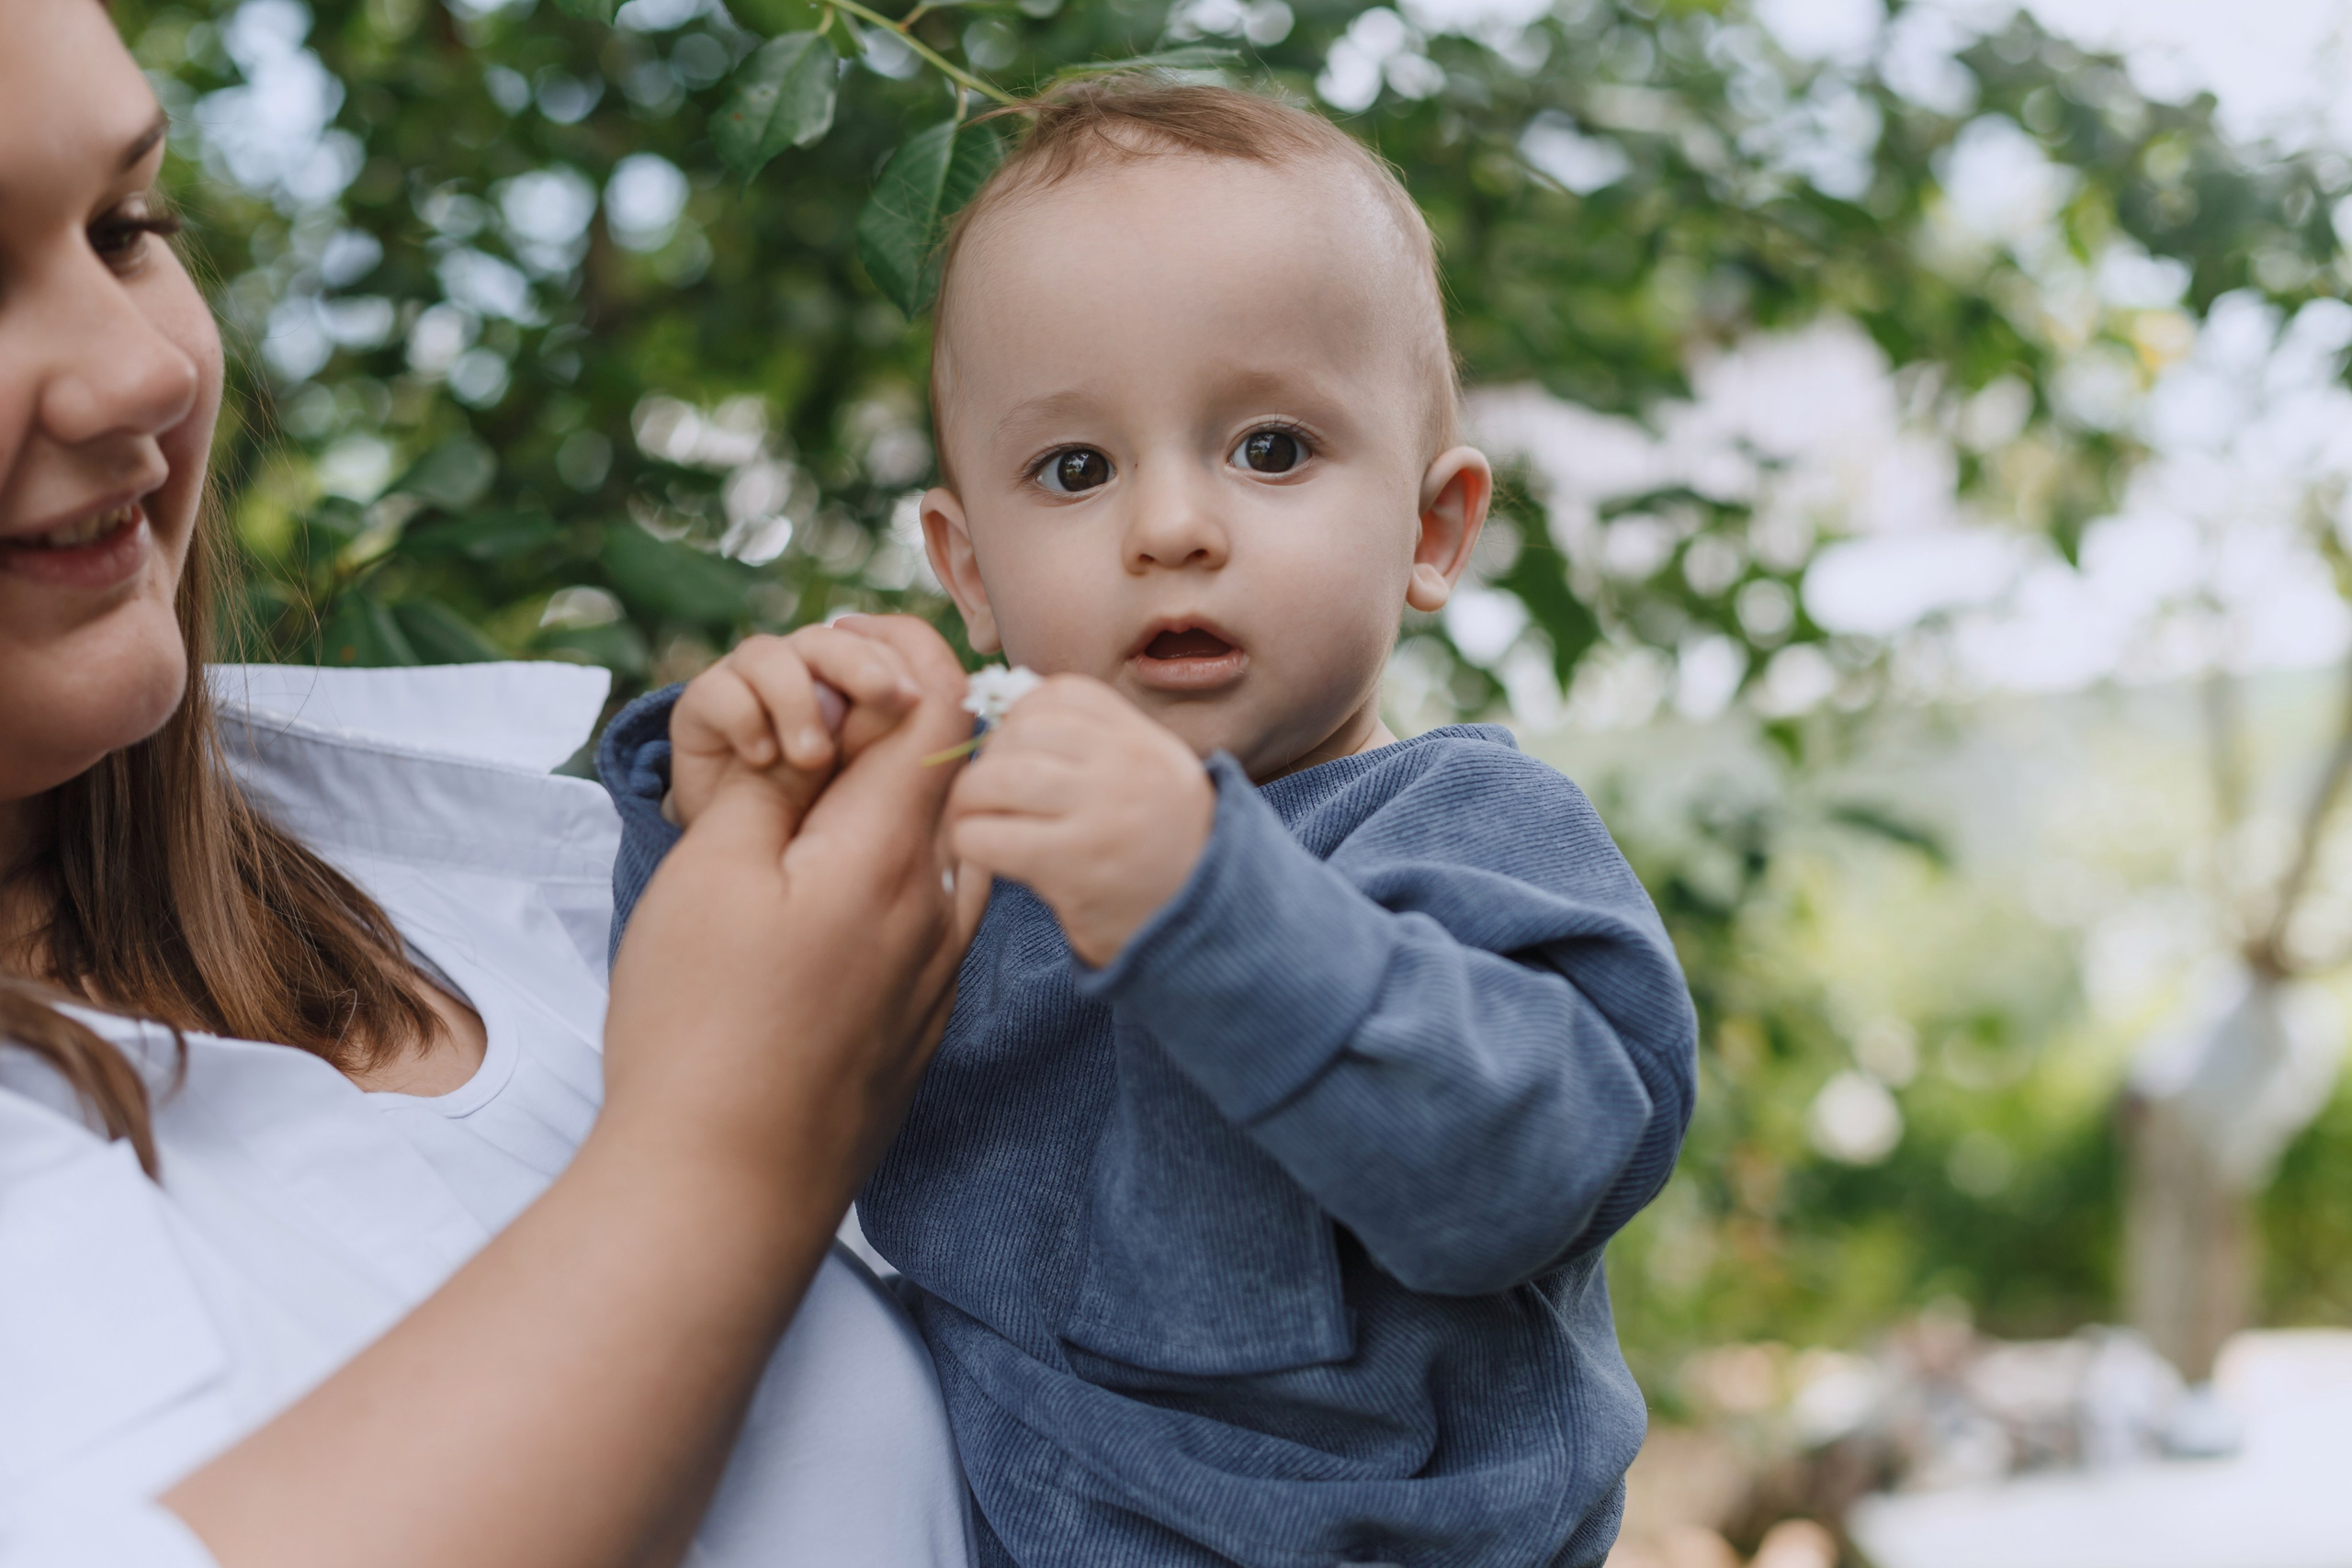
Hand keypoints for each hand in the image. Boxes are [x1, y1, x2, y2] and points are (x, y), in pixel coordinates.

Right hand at [610, 615, 989, 1187]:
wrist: (722, 1187)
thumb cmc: (700, 1029)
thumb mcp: (709, 871)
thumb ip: (772, 780)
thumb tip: (813, 723)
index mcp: (893, 855)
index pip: (942, 705)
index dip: (896, 654)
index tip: (835, 651)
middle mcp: (942, 907)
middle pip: (949, 769)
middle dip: (884, 723)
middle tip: (803, 720)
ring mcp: (941, 971)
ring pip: (942, 844)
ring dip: (889, 801)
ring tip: (804, 804)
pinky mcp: (924, 1019)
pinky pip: (930, 913)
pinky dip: (890, 871)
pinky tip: (819, 894)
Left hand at [946, 674, 1213, 967]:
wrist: (1208, 929)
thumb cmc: (1160, 856)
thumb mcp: (1152, 781)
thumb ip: (1098, 747)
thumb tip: (1008, 719)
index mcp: (1144, 741)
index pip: (1060, 694)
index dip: (1021, 718)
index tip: (1015, 753)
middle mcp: (1127, 766)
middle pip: (1023, 730)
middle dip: (990, 759)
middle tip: (985, 794)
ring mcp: (1101, 813)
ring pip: (999, 777)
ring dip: (969, 799)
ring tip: (976, 822)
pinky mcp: (1072, 864)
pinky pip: (988, 835)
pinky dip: (969, 841)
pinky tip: (984, 857)